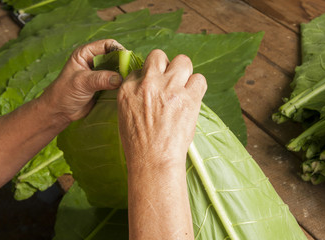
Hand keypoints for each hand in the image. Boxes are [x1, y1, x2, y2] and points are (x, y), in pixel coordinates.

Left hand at [39, 39, 123, 122]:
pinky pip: (116, 82)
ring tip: (131, 82)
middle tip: (131, 74)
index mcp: (86, 53)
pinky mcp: (103, 86)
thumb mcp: (82, 82)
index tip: (127, 62)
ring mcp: (99, 74)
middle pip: (115, 57)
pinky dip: (122, 85)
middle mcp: (94, 61)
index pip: (107, 45)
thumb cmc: (65, 93)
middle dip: (124, 64)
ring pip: (117, 70)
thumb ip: (101, 79)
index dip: (118, 50)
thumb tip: (120, 79)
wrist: (60, 111)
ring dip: (124, 75)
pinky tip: (126, 89)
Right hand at [117, 49, 206, 170]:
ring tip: (184, 88)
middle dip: (166, 66)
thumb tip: (147, 87)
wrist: (153, 160)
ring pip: (183, 61)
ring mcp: (170, 88)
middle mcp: (148, 83)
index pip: (141, 68)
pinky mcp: (189, 98)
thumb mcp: (124, 115)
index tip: (155, 87)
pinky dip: (198, 87)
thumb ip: (134, 96)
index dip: (151, 77)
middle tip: (171, 81)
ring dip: (184, 73)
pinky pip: (200, 79)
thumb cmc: (138, 144)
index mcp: (129, 88)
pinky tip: (193, 97)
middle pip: (159, 56)